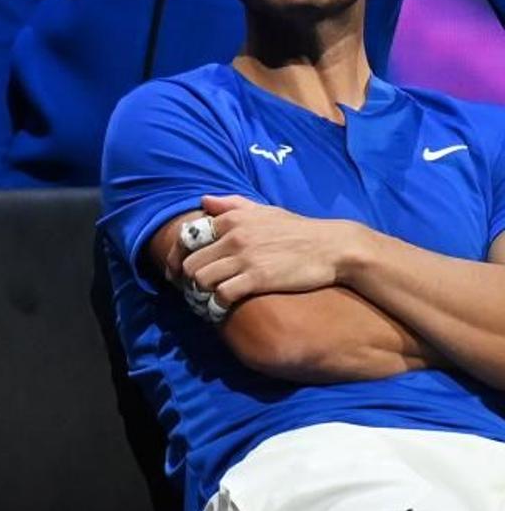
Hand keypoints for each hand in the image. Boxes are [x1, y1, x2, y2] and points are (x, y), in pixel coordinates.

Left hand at [181, 195, 364, 307]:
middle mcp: (233, 236)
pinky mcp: (257, 278)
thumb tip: (204, 200)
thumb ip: (232, 204)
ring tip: (203, 302)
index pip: (187, 236)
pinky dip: (215, 306)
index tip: (177, 272)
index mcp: (232, 218)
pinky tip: (219, 311)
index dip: (178, 257)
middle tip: (189, 292)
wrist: (332, 247)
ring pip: (200, 278)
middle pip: (189, 261)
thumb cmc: (298, 230)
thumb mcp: (264, 209)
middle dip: (185, 280)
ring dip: (198, 294)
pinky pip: (222, 294)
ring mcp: (244, 257)